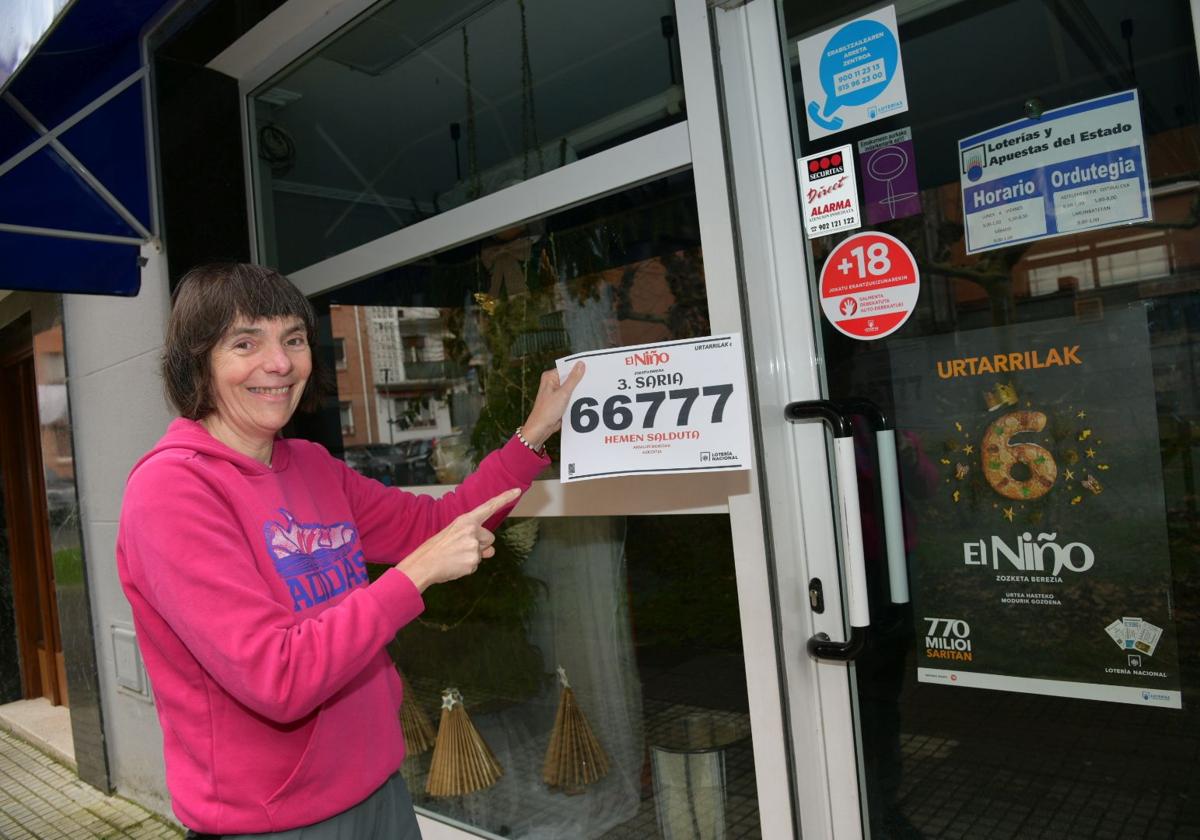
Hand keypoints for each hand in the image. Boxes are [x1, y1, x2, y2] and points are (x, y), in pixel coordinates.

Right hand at [396, 488, 521, 591]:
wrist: (424, 563)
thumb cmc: (438, 548)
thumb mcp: (455, 535)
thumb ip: (475, 538)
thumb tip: (490, 551)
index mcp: (466, 520)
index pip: (489, 506)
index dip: (504, 498)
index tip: (517, 491)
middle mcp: (472, 530)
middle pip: (490, 538)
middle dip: (480, 544)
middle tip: (460, 548)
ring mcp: (473, 545)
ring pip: (484, 552)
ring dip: (473, 556)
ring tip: (456, 556)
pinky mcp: (473, 561)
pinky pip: (477, 564)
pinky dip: (468, 567)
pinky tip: (456, 564)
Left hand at [520, 362, 585, 449]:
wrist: (541, 428)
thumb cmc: (547, 411)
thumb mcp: (563, 393)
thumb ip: (573, 379)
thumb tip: (580, 364)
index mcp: (550, 377)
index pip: (567, 368)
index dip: (578, 368)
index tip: (590, 369)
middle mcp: (552, 383)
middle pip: (570, 377)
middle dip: (579, 381)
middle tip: (592, 381)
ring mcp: (556, 392)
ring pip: (572, 388)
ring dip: (578, 391)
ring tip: (589, 391)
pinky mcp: (560, 401)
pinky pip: (571, 396)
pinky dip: (576, 398)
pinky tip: (584, 400)